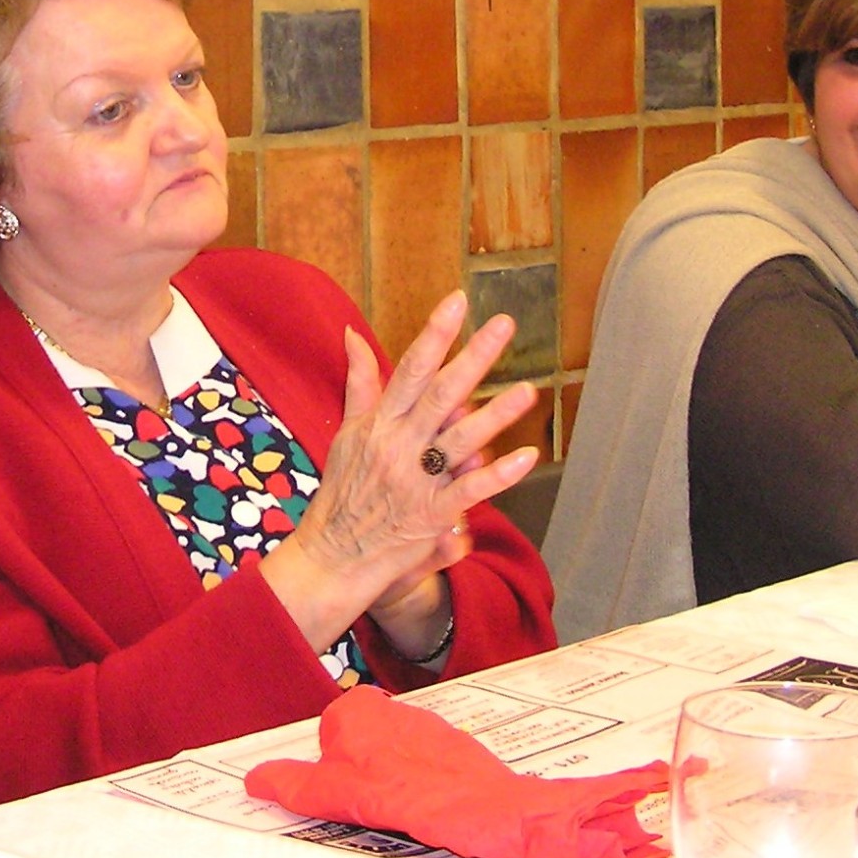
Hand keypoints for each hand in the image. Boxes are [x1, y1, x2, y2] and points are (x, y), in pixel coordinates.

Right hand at [260, 292, 538, 652]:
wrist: (329, 556)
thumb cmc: (340, 493)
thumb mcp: (347, 433)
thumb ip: (361, 384)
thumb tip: (352, 335)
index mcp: (378, 423)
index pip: (410, 368)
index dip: (435, 334)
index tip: (458, 301)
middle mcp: (397, 446)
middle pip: (441, 393)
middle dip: (474, 357)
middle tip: (504, 325)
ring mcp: (414, 481)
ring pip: (461, 440)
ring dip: (496, 415)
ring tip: (528, 391)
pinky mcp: (429, 515)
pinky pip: (469, 492)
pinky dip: (498, 475)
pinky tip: (526, 457)